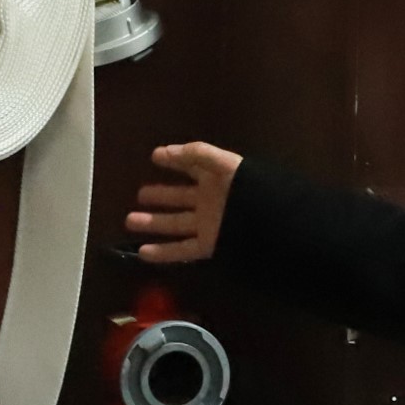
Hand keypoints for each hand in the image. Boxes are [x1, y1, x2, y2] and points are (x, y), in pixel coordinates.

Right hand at [125, 142, 241, 262]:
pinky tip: (143, 252)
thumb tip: (161, 152)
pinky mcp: (210, 245)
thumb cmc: (251, 189)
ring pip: (175, 223)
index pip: (192, 165)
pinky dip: (163, 252)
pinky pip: (183, 249)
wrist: (275, 223)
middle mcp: (210, 200)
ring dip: (153, 223)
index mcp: (217, 177)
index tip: (154, 156)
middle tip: (139, 194)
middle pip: (180, 197)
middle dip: (160, 195)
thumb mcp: (225, 163)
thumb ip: (196, 154)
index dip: (175, 159)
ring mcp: (209, 224)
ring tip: (129, 220)